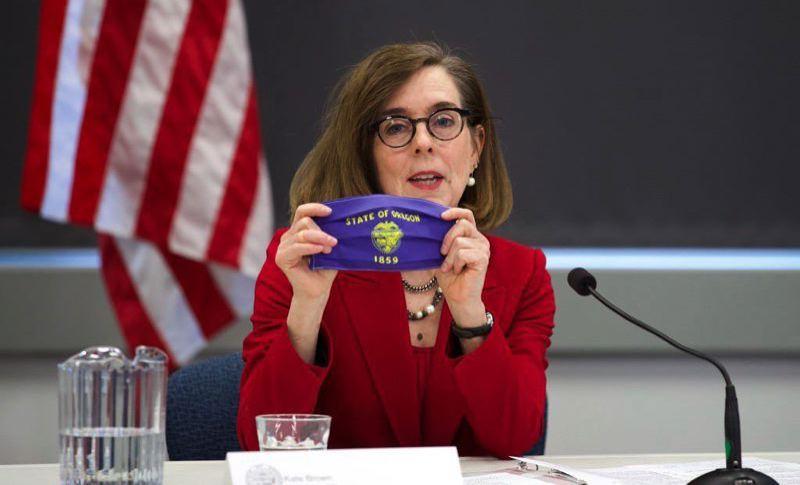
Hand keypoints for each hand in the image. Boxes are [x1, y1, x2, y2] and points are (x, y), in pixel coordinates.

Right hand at [275, 203, 337, 299]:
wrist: (317, 290)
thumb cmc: (324, 269)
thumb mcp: (329, 247)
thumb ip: (329, 234)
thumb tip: (339, 220)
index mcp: (298, 231)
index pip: (302, 212)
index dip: (315, 208)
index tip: (330, 212)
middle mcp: (288, 236)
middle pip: (304, 221)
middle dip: (321, 230)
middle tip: (333, 242)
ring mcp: (283, 247)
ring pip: (302, 234)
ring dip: (319, 239)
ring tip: (329, 249)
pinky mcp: (281, 258)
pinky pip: (297, 247)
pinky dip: (310, 247)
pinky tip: (320, 250)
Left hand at [436, 208, 489, 324]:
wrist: (458, 297)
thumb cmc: (449, 277)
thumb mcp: (441, 255)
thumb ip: (439, 240)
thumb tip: (427, 226)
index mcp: (471, 235)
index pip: (466, 215)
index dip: (455, 211)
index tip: (441, 216)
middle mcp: (480, 239)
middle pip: (462, 224)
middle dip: (447, 239)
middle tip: (442, 254)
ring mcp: (483, 248)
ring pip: (460, 242)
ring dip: (449, 258)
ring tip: (450, 268)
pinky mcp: (483, 258)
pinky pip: (463, 253)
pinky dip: (456, 264)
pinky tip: (458, 271)